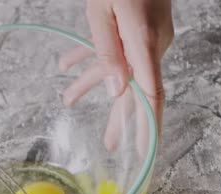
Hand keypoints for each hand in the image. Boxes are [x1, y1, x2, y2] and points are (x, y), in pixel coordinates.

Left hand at [59, 0, 172, 153]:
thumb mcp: (102, 11)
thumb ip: (107, 52)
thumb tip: (116, 93)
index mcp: (144, 42)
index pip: (152, 95)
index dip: (149, 126)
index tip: (146, 152)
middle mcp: (151, 44)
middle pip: (138, 89)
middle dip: (121, 118)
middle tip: (111, 144)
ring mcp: (148, 37)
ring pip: (122, 69)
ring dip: (95, 84)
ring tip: (69, 99)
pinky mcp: (140, 28)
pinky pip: (119, 51)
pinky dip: (95, 58)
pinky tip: (68, 64)